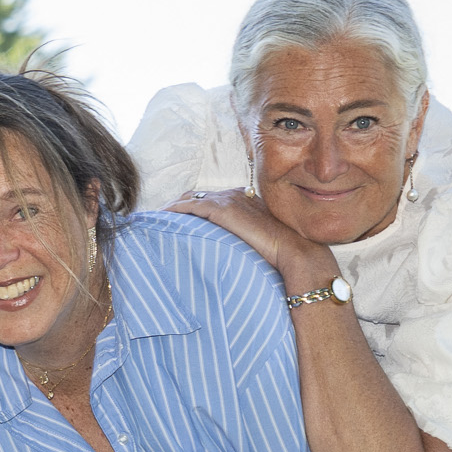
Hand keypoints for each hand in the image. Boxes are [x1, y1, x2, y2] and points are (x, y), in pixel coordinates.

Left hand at [173, 188, 335, 291]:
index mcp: (245, 199)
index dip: (191, 208)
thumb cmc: (281, 254)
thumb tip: (229, 256)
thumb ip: (241, 241)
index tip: (175, 221)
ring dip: (171, 210)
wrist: (296, 252)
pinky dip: (173, 212)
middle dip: (176, 208)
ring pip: (190, 199)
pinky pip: (189, 207)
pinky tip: (161, 221)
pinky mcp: (223, 210)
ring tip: (154, 223)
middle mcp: (235, 195)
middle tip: (159, 222)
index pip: (210, 199)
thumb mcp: (258, 242)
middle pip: (196, 196)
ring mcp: (229, 200)